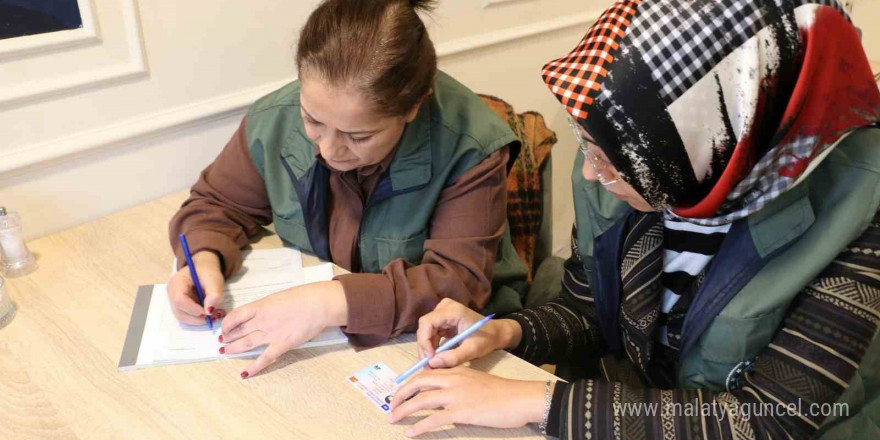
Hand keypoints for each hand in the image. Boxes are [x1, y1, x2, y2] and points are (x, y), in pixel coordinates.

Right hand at [167, 251, 225, 324]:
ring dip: (198, 320)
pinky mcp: (179, 306)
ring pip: (182, 317)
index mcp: (177, 282)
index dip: (192, 309)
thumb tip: (209, 311)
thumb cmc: (207, 272)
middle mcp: (171, 292)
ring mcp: (173, 300)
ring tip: (213, 315)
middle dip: (197, 318)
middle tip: (213, 317)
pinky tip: (208, 313)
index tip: (208, 312)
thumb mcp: (214, 279)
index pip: (179, 299)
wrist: (204, 269)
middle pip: (179, 312)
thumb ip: (214, 294)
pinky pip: (186, 316)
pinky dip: (198, 318)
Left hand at [220, 280, 347, 377]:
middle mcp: (262, 321)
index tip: (225, 327)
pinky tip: (245, 374)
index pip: (236, 316)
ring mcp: (271, 334)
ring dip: (234, 349)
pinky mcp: (282, 345)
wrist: (319, 304)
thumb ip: (268, 307)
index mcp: (261, 306)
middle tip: (223, 340)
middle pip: (239, 331)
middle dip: (229, 337)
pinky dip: (254, 368)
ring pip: (246, 344)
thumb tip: (262, 313)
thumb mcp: (279, 297)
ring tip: (225, 351)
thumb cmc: (304, 297)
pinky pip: (264, 359)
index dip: (227, 323)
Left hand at [388, 367, 545, 436]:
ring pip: (421, 400)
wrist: (520, 398)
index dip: (410, 383)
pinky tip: (411, 433)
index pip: (426, 374)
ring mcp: (457, 395)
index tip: (400, 393)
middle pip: (418, 383)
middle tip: (391, 406)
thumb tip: (441, 398)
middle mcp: (453, 379)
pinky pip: (434, 419)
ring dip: (403, 410)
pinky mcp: (462, 411)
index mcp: (457, 371)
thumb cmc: (503, 393)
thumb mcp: (476, 382)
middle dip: (400, 394)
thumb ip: (458, 386)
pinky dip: (419, 426)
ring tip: (393, 419)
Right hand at [416, 298, 522, 368]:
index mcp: (453, 311)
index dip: (424, 340)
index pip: (428, 322)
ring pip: (425, 331)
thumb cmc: (486, 339)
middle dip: (424, 347)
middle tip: (428, 365)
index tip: (430, 358)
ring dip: (427, 348)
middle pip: (424, 326)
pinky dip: (432, 346)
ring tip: (432, 364)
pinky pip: (431, 332)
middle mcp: (445, 307)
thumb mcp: (472, 350)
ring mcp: (443, 312)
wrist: (495, 333)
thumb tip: (432, 363)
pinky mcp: (442, 319)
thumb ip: (454, 357)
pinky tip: (436, 357)